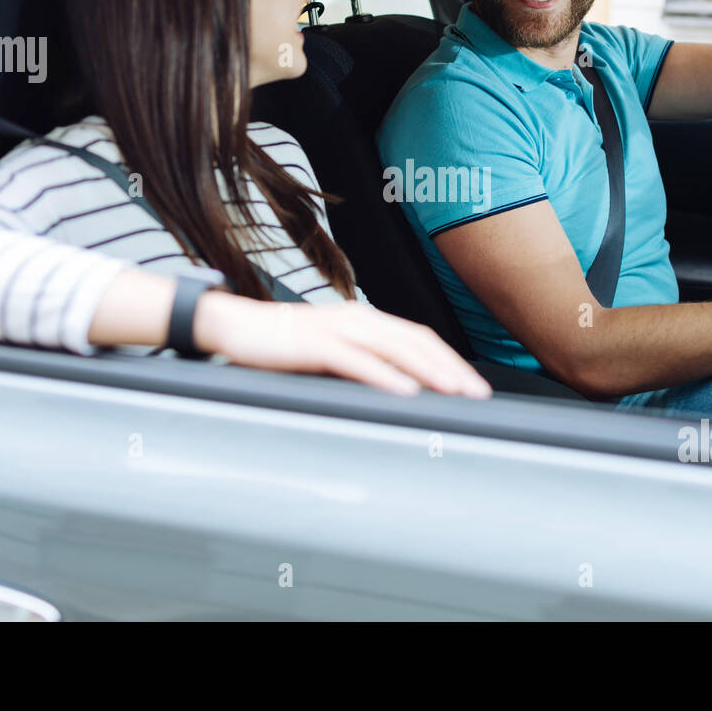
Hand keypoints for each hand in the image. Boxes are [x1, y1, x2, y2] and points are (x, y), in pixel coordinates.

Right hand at [197, 293, 492, 398]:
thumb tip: (397, 387)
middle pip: (415, 342)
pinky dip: (384, 376)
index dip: (449, 360)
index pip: (418, 338)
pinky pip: (357, 361)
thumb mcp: (332, 352)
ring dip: (427, 371)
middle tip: (476, 393)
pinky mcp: (314, 344)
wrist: (235, 327)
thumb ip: (362, 363)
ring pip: (394, 349)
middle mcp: (357, 318)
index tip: (472, 385)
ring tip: (452, 390)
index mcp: (365, 320)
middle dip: (450, 368)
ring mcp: (337, 329)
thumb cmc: (283, 345)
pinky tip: (403, 390)